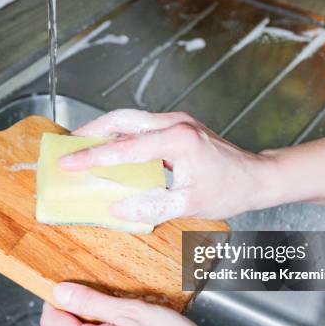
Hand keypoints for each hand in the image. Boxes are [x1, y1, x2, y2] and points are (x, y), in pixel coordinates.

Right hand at [59, 109, 275, 224]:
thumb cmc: (230, 190)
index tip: (68, 163)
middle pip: (122, 119)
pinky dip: (120, 134)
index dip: (93, 157)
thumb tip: (118, 207)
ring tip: (82, 144)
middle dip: (91, 130)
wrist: (256, 177)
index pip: (125, 148)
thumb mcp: (190, 204)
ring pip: (130, 118)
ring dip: (104, 129)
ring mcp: (177, 122)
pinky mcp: (178, 127)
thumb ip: (152, 206)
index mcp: (178, 140)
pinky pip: (141, 125)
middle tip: (68, 145)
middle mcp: (175, 123)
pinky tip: (111, 147)